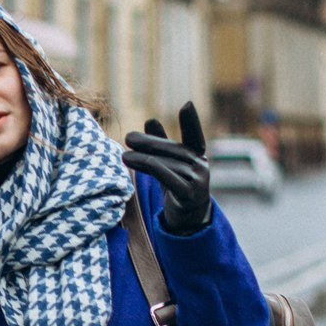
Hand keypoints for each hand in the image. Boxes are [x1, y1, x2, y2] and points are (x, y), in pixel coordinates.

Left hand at [124, 102, 212, 236]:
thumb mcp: (169, 165)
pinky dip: (150, 167)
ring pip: (166, 163)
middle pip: (172, 149)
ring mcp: (198, 181)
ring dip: (142, 158)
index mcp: (198, 156)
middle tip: (128, 137)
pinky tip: (133, 163)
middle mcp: (201, 166)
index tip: (187, 104)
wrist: (187, 220)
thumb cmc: (177, 187)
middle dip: (149, 142)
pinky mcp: (189, 195)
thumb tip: (151, 119)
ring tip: (124, 156)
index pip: (195, 136)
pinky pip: (167, 176)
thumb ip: (161, 145)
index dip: (191, 121)